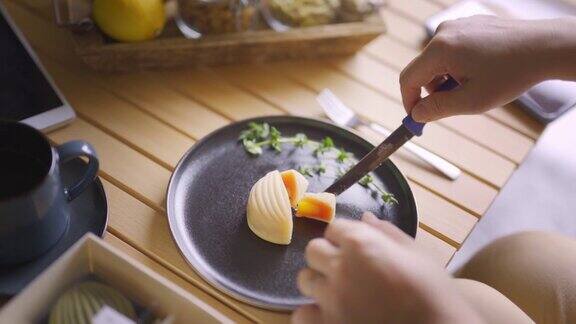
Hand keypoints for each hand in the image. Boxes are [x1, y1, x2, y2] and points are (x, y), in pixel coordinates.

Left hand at [293, 212, 482, 323]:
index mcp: (361, 243)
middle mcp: (340, 267)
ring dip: (319, 282)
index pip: (334, 227)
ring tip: (338, 291)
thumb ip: (386, 233)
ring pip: (305, 279)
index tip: (354, 246)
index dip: (345, 236)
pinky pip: (301, 314)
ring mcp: (332, 299)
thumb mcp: (416, 253)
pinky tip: (328, 313)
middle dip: (327, 255)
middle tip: (345, 268)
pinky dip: (311, 312)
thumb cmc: (434, 291)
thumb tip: (366, 217)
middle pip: (313, 250)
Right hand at [400, 15, 575, 121]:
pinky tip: (481, 72)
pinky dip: (458, 65)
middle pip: (423, 69)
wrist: (545, 47)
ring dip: (447, 79)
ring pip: (437, 60)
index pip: (408, 79)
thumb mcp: (471, 101)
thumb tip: (417, 114)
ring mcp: (457, 26)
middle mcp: (444, 33)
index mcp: (440, 50)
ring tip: (473, 86)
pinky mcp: (469, 25)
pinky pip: (452, 49)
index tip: (416, 117)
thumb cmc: (511, 74)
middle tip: (453, 106)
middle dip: (432, 91)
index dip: (409, 101)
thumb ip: (438, 109)